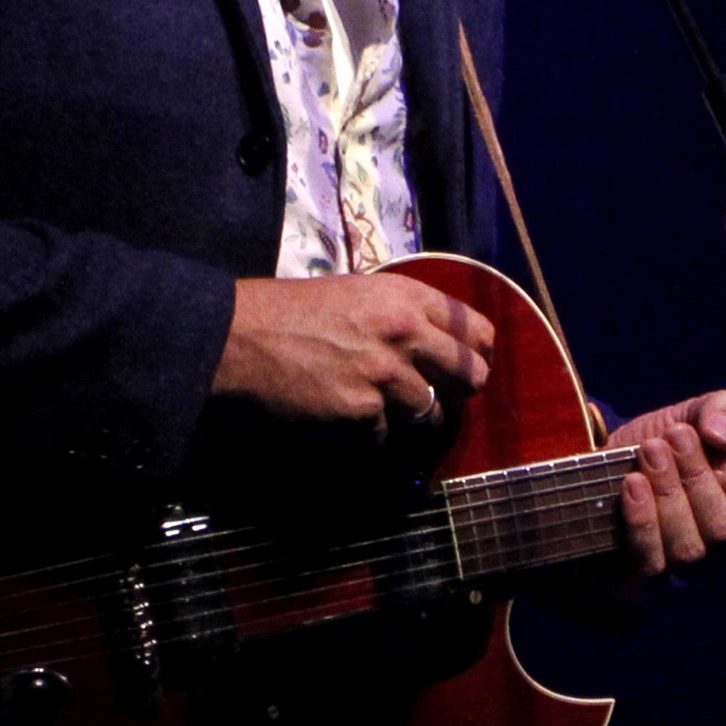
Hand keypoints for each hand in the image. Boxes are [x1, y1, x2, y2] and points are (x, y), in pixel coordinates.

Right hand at [213, 273, 495, 433]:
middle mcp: (405, 333)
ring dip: (411, 415)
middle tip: (446, 396)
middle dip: (462, 390)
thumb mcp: (360, 292)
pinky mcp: (362, 411)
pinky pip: (386, 433)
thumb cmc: (296, 310)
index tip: (474, 362)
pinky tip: (347, 414)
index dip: (479, 351)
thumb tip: (439, 345)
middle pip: (471, 375)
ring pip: (430, 412)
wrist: (246, 336)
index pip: (476, 329)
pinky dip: (370, 432)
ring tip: (382, 405)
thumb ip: (404, 313)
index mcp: (407, 297)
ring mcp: (385, 375)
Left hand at [604, 391, 725, 579]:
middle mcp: (725, 557)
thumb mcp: (696, 414)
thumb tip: (723, 437)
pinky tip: (633, 483)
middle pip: (724, 532)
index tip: (721, 450)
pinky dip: (643, 519)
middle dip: (698, 477)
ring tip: (651, 450)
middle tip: (675, 436)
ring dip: (669, 492)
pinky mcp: (643, 583)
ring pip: (689, 549)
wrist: (606, 464)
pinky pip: (651, 562)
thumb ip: (724, 409)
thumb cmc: (666, 443)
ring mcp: (685, 575)